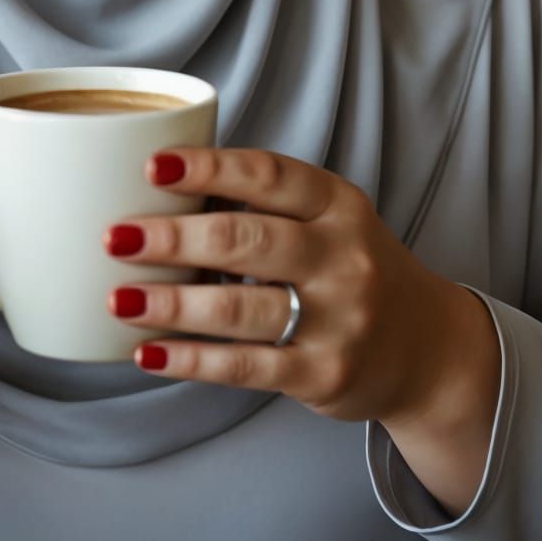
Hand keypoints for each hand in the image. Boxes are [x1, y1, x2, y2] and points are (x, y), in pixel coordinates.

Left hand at [103, 148, 498, 448]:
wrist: (426, 349)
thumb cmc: (348, 268)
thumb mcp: (328, 220)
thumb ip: (263, 203)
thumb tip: (159, 189)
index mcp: (338, 204)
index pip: (268, 175)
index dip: (209, 168)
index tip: (152, 166)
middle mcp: (343, 257)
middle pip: (246, 239)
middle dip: (174, 238)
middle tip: (116, 236)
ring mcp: (338, 320)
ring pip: (238, 308)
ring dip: (170, 304)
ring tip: (119, 298)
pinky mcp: (324, 374)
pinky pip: (245, 366)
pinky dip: (190, 360)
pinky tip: (148, 353)